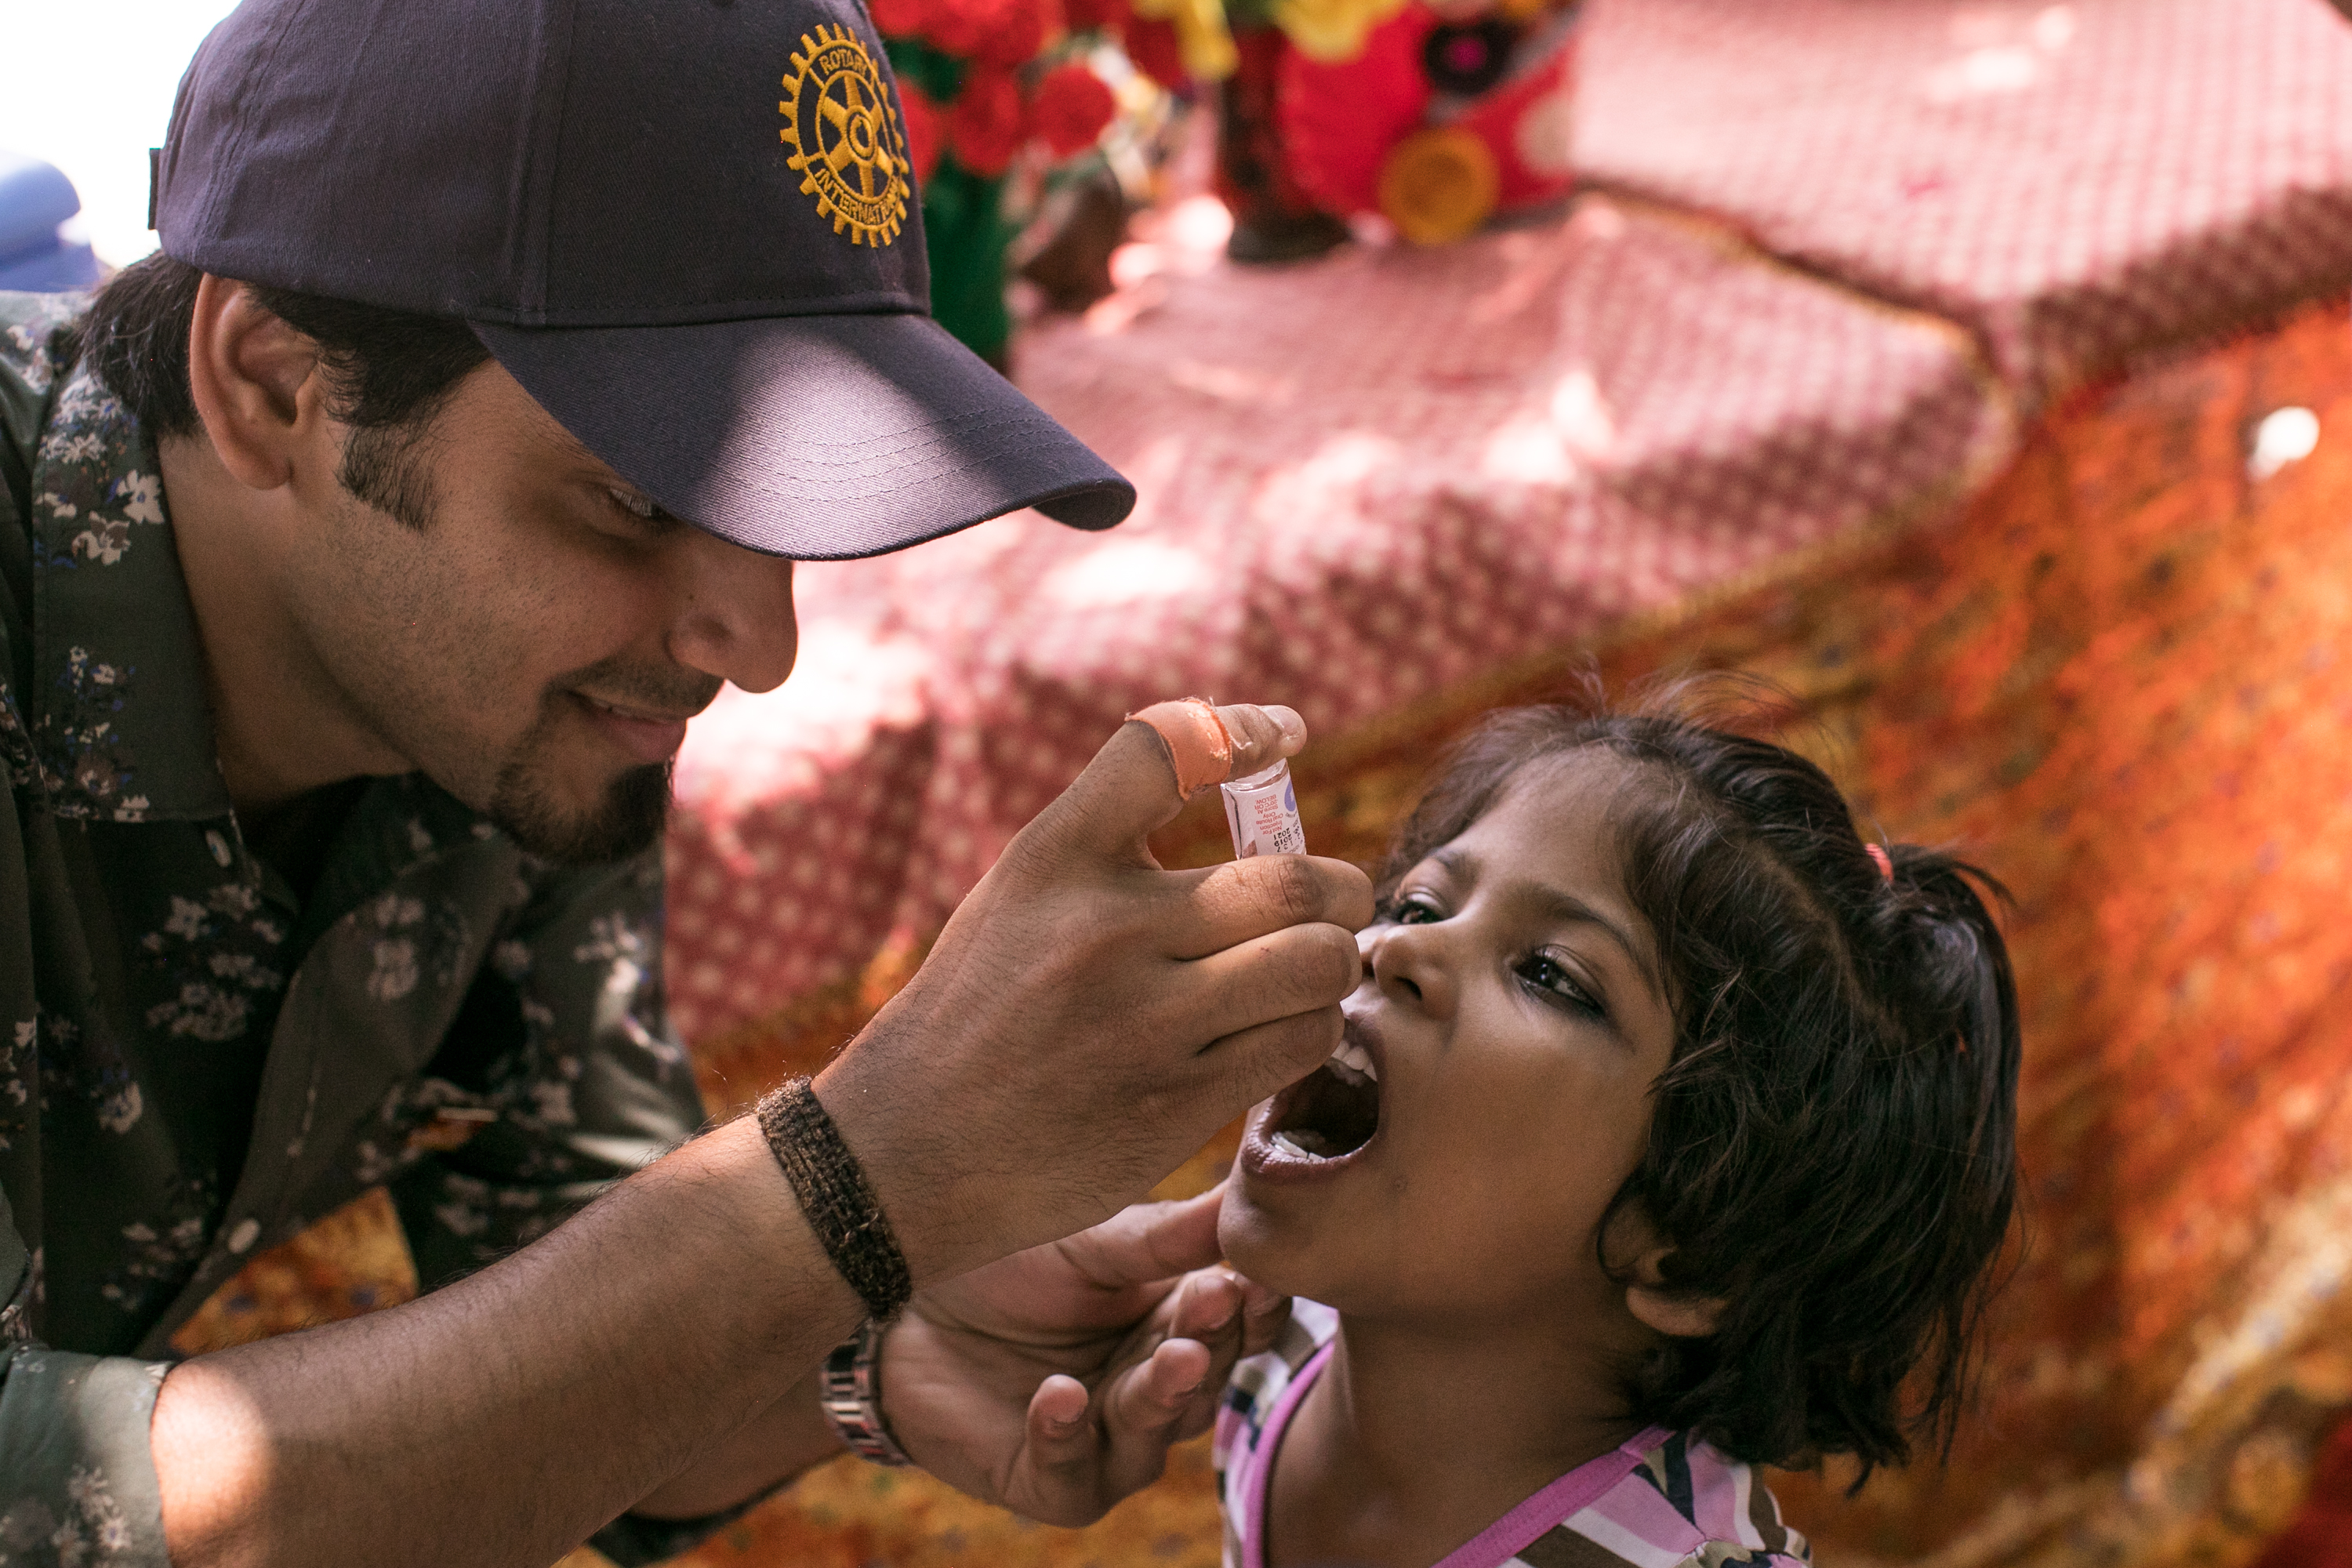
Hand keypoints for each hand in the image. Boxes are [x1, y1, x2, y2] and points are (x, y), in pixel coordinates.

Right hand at [816, 703, 1374, 1282]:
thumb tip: (1257, 800)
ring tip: (1305, 971)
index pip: (1170, 748)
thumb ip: (1112, 846)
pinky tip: (1277, 1030)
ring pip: (1316, 964)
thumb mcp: (1017, 897)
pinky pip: (1301, 1041)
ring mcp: (1143, 1024)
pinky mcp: (1174, 1105)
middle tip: (1332, 900)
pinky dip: (1310, 1028)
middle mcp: (1102, 932)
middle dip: (1339, 887)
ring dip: (1331, 963)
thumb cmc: (979, 1011)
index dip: (1246, 727)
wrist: (904, 1155)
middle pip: (1292, 878)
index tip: (1286, 734)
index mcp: (1052, 859)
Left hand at [881, 1186, 1288, 1525]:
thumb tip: (1248, 1189)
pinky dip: (1067, 1434)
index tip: (1253, 1276)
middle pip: (1204, 1380)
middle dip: (1212, 1342)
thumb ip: (1167, 1236)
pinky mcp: (1050, 1482)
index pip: (1240, 1326)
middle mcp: (1153, 1389)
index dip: (1253, 1305)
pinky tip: (1060, 1395)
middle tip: (1215, 1304)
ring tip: (1169, 1358)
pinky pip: (1073, 1474)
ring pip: (1152, 1435)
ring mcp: (1105, 1443)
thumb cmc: (1007, 1263)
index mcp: (1176, 1323)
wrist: (901, 1301)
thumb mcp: (1090, 1241)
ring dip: (1160, 1396)